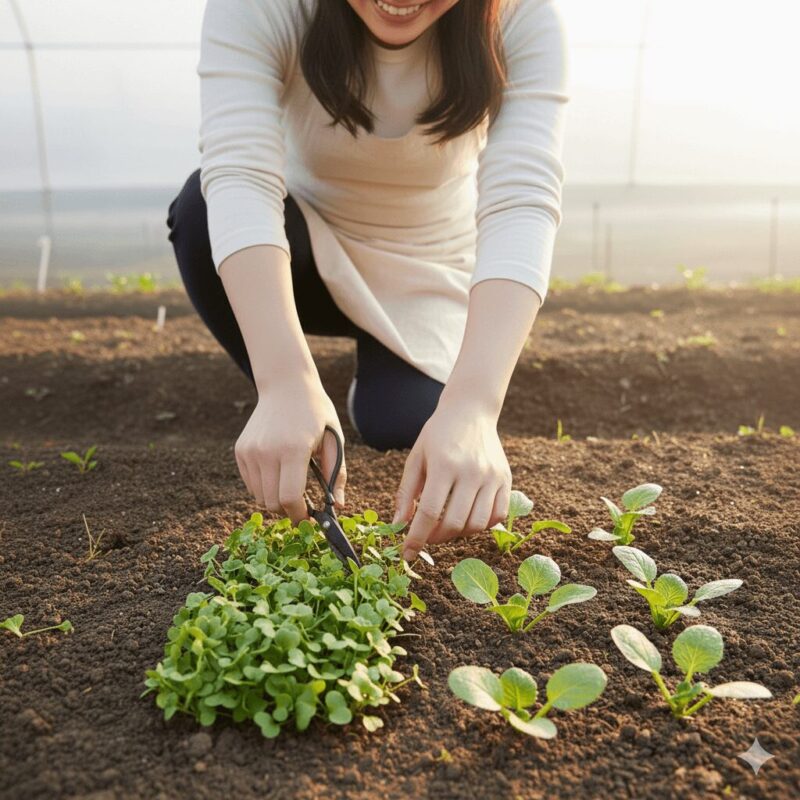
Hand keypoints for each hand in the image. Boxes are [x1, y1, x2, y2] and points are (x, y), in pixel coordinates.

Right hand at [234, 371, 346, 525]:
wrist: (286, 385)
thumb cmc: (315, 413)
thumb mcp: (334, 439)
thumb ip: (337, 475)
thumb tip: (338, 507)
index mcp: (293, 449)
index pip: (289, 498)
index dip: (300, 515)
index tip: (309, 518)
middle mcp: (267, 451)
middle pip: (272, 503)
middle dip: (289, 510)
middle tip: (303, 505)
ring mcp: (250, 451)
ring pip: (259, 497)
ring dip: (275, 499)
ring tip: (291, 486)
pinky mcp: (240, 451)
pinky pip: (251, 484)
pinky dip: (264, 487)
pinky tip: (278, 472)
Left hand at [391, 399, 511, 561]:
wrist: (470, 411)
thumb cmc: (437, 435)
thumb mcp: (416, 458)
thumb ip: (406, 492)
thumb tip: (398, 525)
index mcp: (444, 465)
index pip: (430, 512)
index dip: (416, 537)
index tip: (407, 553)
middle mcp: (471, 471)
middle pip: (454, 523)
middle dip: (436, 538)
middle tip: (426, 536)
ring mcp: (492, 476)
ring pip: (477, 524)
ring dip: (458, 534)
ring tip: (446, 526)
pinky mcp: (505, 479)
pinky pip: (498, 515)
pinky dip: (481, 525)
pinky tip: (467, 517)